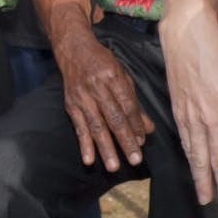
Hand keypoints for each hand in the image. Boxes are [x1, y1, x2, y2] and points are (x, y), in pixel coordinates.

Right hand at [59, 32, 154, 169]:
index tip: (142, 141)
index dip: (135, 125)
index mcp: (113, 77)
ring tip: (114, 166)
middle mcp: (97, 88)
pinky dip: (84, 145)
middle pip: (113, 119)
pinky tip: (89, 160)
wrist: (73, 50)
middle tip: (135, 160)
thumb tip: (147, 129)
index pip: (127, 106)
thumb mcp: (123, 77)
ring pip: (96, 126)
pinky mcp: (71, 105)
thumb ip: (134, 104)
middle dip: (125, 141)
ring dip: (105, 148)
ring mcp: (82, 98)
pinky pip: (79, 128)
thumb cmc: (102, 63)